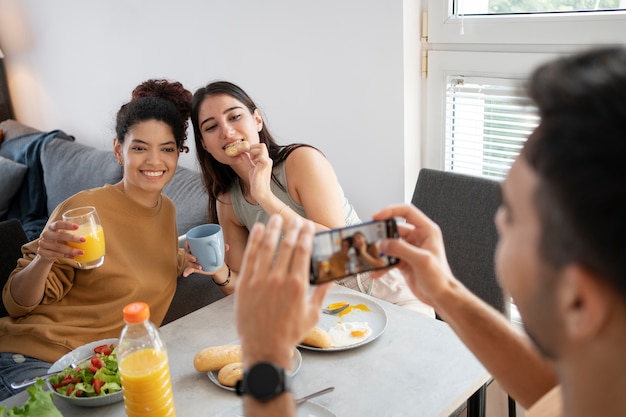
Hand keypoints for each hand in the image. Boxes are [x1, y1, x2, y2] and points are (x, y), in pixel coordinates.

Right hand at [37, 220, 84, 262]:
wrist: (46, 253)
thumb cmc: (59, 241)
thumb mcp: (64, 235)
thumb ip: (72, 233)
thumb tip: (93, 231)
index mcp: (52, 227)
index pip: (57, 224)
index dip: (67, 225)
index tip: (77, 227)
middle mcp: (46, 234)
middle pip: (58, 235)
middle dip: (72, 238)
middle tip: (84, 240)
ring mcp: (43, 244)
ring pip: (58, 247)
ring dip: (71, 250)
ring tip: (81, 252)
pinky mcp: (42, 253)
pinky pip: (55, 254)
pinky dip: (65, 256)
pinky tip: (73, 257)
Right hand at [182, 242, 229, 276]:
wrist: (218, 265)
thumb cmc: (216, 254)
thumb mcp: (220, 250)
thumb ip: (223, 247)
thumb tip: (226, 246)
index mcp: (198, 247)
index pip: (189, 243)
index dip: (187, 243)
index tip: (188, 245)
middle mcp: (194, 253)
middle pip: (187, 253)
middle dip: (189, 256)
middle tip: (195, 258)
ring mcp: (194, 261)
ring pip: (188, 262)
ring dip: (192, 264)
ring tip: (199, 267)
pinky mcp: (194, 268)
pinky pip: (188, 270)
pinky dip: (186, 272)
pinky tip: (185, 274)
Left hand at [235, 215, 330, 367]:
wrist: (265, 348)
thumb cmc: (290, 334)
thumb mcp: (313, 314)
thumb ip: (322, 292)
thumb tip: (332, 277)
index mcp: (297, 285)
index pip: (303, 251)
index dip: (306, 234)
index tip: (308, 225)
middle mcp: (279, 279)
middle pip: (286, 245)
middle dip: (292, 228)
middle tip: (295, 218)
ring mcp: (260, 281)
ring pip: (267, 247)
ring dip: (272, 229)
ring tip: (275, 218)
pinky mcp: (245, 285)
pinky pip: (250, 257)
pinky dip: (254, 241)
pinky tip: (258, 230)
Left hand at [244, 143, 274, 203]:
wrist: (260, 192)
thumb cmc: (256, 182)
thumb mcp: (251, 168)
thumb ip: (248, 160)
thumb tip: (242, 152)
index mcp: (265, 159)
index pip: (260, 146)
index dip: (250, 147)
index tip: (240, 150)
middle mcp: (267, 159)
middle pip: (262, 145)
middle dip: (251, 147)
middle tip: (245, 154)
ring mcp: (267, 162)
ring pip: (261, 148)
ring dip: (253, 151)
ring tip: (251, 160)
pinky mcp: (265, 165)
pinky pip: (262, 156)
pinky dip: (256, 157)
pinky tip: (254, 163)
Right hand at [372, 204, 453, 305]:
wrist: (440, 297)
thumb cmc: (440, 278)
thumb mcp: (422, 260)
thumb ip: (401, 249)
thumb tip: (383, 243)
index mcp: (426, 231)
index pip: (407, 211)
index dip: (391, 211)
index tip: (377, 216)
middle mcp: (418, 237)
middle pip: (395, 228)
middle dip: (382, 234)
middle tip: (372, 238)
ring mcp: (409, 249)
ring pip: (390, 243)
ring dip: (381, 251)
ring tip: (374, 256)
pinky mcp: (404, 260)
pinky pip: (389, 258)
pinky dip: (382, 264)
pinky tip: (376, 271)